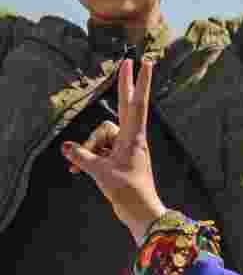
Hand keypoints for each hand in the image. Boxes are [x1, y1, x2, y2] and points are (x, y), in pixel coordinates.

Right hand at [62, 59, 165, 244]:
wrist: (140, 213)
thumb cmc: (128, 192)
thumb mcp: (101, 173)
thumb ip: (82, 157)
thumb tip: (66, 147)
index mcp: (134, 138)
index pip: (136, 104)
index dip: (139, 83)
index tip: (145, 63)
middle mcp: (131, 139)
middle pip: (124, 106)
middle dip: (124, 85)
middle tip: (127, 60)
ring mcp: (124, 148)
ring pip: (100, 136)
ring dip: (90, 150)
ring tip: (91, 169)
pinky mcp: (117, 158)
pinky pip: (96, 150)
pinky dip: (88, 159)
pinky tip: (80, 171)